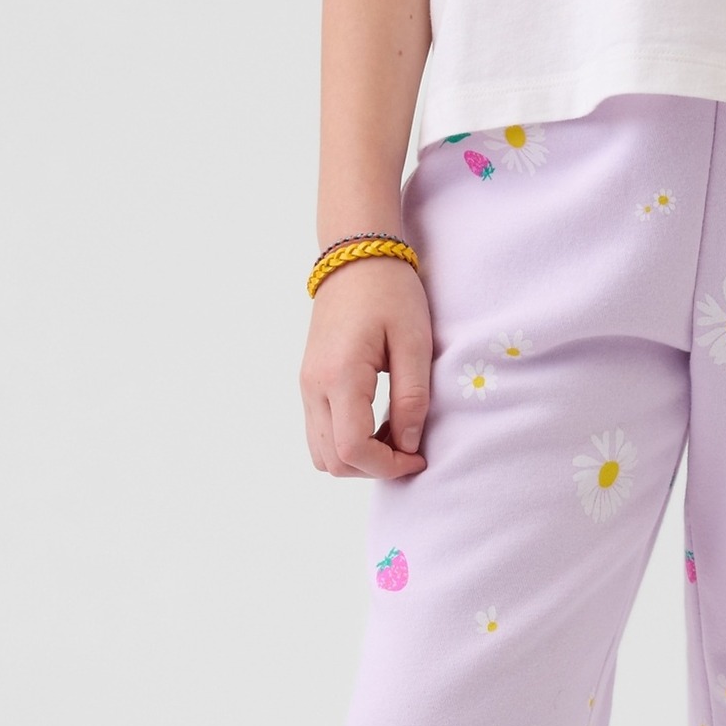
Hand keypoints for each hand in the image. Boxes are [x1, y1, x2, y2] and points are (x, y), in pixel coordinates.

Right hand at [299, 256, 431, 478]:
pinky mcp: (308, 383)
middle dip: (374, 468)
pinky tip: (376, 423)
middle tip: (409, 448)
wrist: (355, 257)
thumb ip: (412, 398)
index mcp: (340, 376)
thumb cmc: (390, 293)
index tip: (419, 457)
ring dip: (358, 459)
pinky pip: (320, 433)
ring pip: (322, 454)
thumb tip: (410, 445)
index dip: (388, 466)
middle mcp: (313, 386)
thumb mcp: (414, 343)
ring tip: (393, 435)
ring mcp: (306, 386)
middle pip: (333, 462)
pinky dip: (346, 443)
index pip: (353, 450)